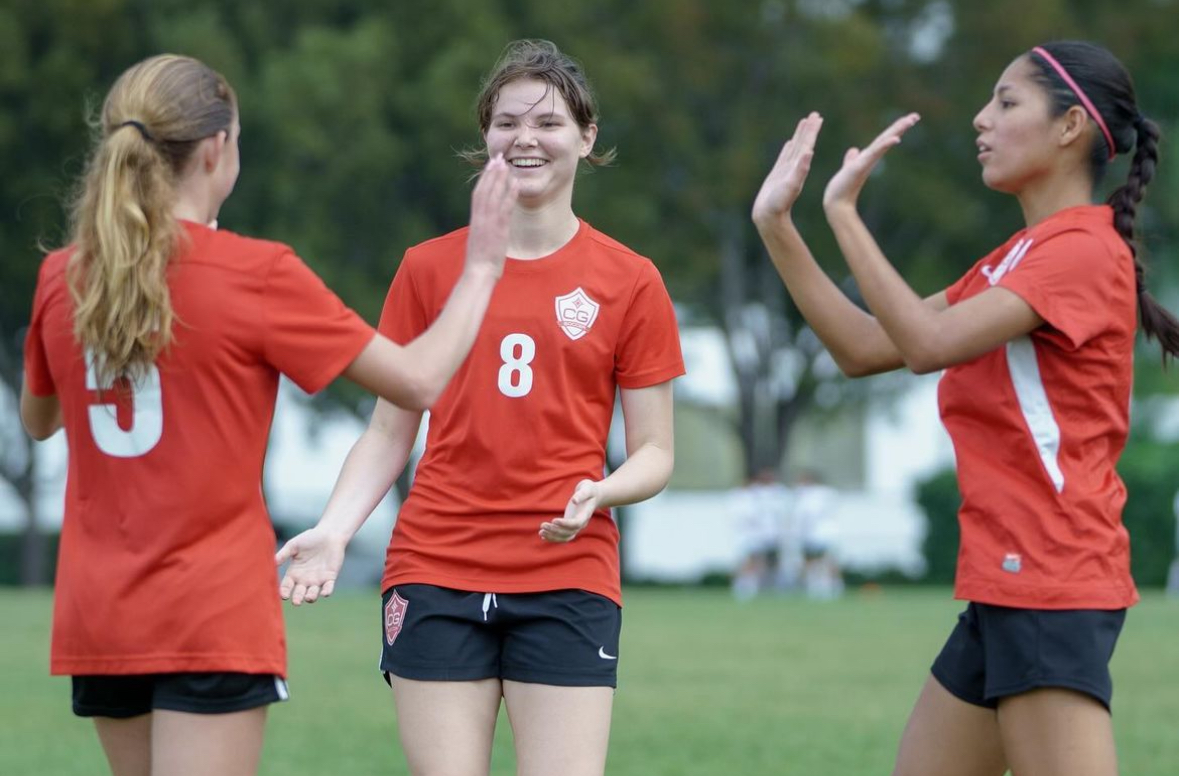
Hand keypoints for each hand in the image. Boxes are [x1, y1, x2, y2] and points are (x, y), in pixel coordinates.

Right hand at [275, 527, 348, 604]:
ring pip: (312, 594)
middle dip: (297, 599)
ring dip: (310, 597)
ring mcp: (317, 579)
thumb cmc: (310, 538)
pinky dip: (326, 591)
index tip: (283, 595)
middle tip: (296, 602)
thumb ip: (283, 554)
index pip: (287, 586)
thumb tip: (271, 563)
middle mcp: (304, 579)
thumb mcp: (294, 545)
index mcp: (294, 573)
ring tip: (308, 597)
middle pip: (299, 594)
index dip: (284, 592)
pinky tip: (324, 593)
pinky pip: (328, 588)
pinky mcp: (330, 577)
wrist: (329, 534)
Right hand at [464, 154, 518, 277]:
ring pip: (493, 194)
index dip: (484, 179)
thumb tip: (487, 225)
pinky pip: (504, 207)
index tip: (490, 167)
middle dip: (491, 172)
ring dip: (499, 178)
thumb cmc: (479, 262)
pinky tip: (515, 183)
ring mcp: (489, 222)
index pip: (478, 194)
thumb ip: (483, 230)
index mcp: (475, 221)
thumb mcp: (479, 241)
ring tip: (505, 164)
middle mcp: (480, 218)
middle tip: (498, 157)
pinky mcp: (498, 229)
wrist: (478, 273)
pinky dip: (509, 194)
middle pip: (484, 189)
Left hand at [540, 480, 601, 542]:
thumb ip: (581, 494)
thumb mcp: (587, 488)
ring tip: (541, 532)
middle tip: (543, 525)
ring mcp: (576, 526)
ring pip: (565, 537)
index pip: (576, 524)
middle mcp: (581, 523)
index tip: (553, 520)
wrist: (594, 495)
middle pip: (569, 532)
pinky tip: (543, 536)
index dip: (565, 524)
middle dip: (555, 530)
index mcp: (585, 515)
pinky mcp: (570, 525)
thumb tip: (574, 501)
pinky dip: (553, 537)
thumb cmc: (589, 490)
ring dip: (553, 536)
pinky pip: (563, 536)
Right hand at [751, 112, 823, 225]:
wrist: (769, 217)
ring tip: (803, 123)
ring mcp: (786, 171)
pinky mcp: (777, 175)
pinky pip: (784, 158)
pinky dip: (787, 149)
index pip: (807, 145)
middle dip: (808, 129)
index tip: (817, 117)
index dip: (812, 131)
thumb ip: (800, 170)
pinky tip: (789, 144)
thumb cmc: (779, 204)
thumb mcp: (791, 186)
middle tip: (814, 114)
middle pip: (803, 144)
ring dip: (799, 136)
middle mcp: (794, 167)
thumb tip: (810, 152)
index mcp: (799, 167)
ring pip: (794, 148)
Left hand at [822, 113, 919, 211]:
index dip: (895, 128)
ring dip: (897, 131)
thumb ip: (851, 159)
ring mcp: (867, 162)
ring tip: (910, 121)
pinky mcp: (860, 167)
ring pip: (884, 142)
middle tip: (916, 116)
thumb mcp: (848, 168)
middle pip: (888, 137)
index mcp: (868, 156)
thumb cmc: (842, 188)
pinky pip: (874, 153)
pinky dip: (885, 145)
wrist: (837, 202)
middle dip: (901, 126)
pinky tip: (896, 139)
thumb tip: (854, 150)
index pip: (883, 138)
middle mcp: (871, 158)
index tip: (909, 118)